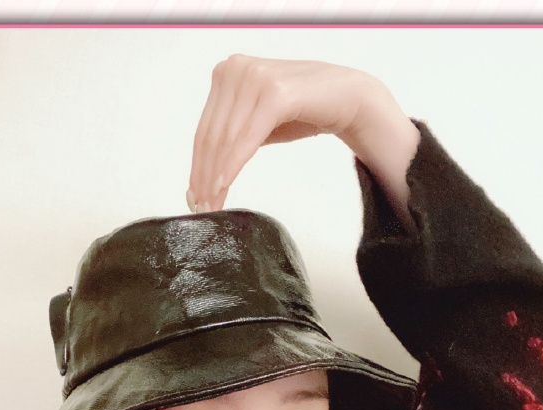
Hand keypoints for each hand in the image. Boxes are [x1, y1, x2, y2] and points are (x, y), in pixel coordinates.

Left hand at [187, 55, 419, 216]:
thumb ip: (234, 135)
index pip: (204, 129)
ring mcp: (254, 77)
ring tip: (213, 204)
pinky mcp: (274, 93)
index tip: (194, 197)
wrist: (348, 96)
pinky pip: (247, 138)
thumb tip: (208, 173)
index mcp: (227, 72)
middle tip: (202, 208)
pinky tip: (224, 186)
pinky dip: (233, 164)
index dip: (197, 167)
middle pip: (210, 136)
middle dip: (204, 177)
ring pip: (225, 139)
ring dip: (216, 177)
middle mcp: (236, 68)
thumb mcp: (259, 122)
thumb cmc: (304, 110)